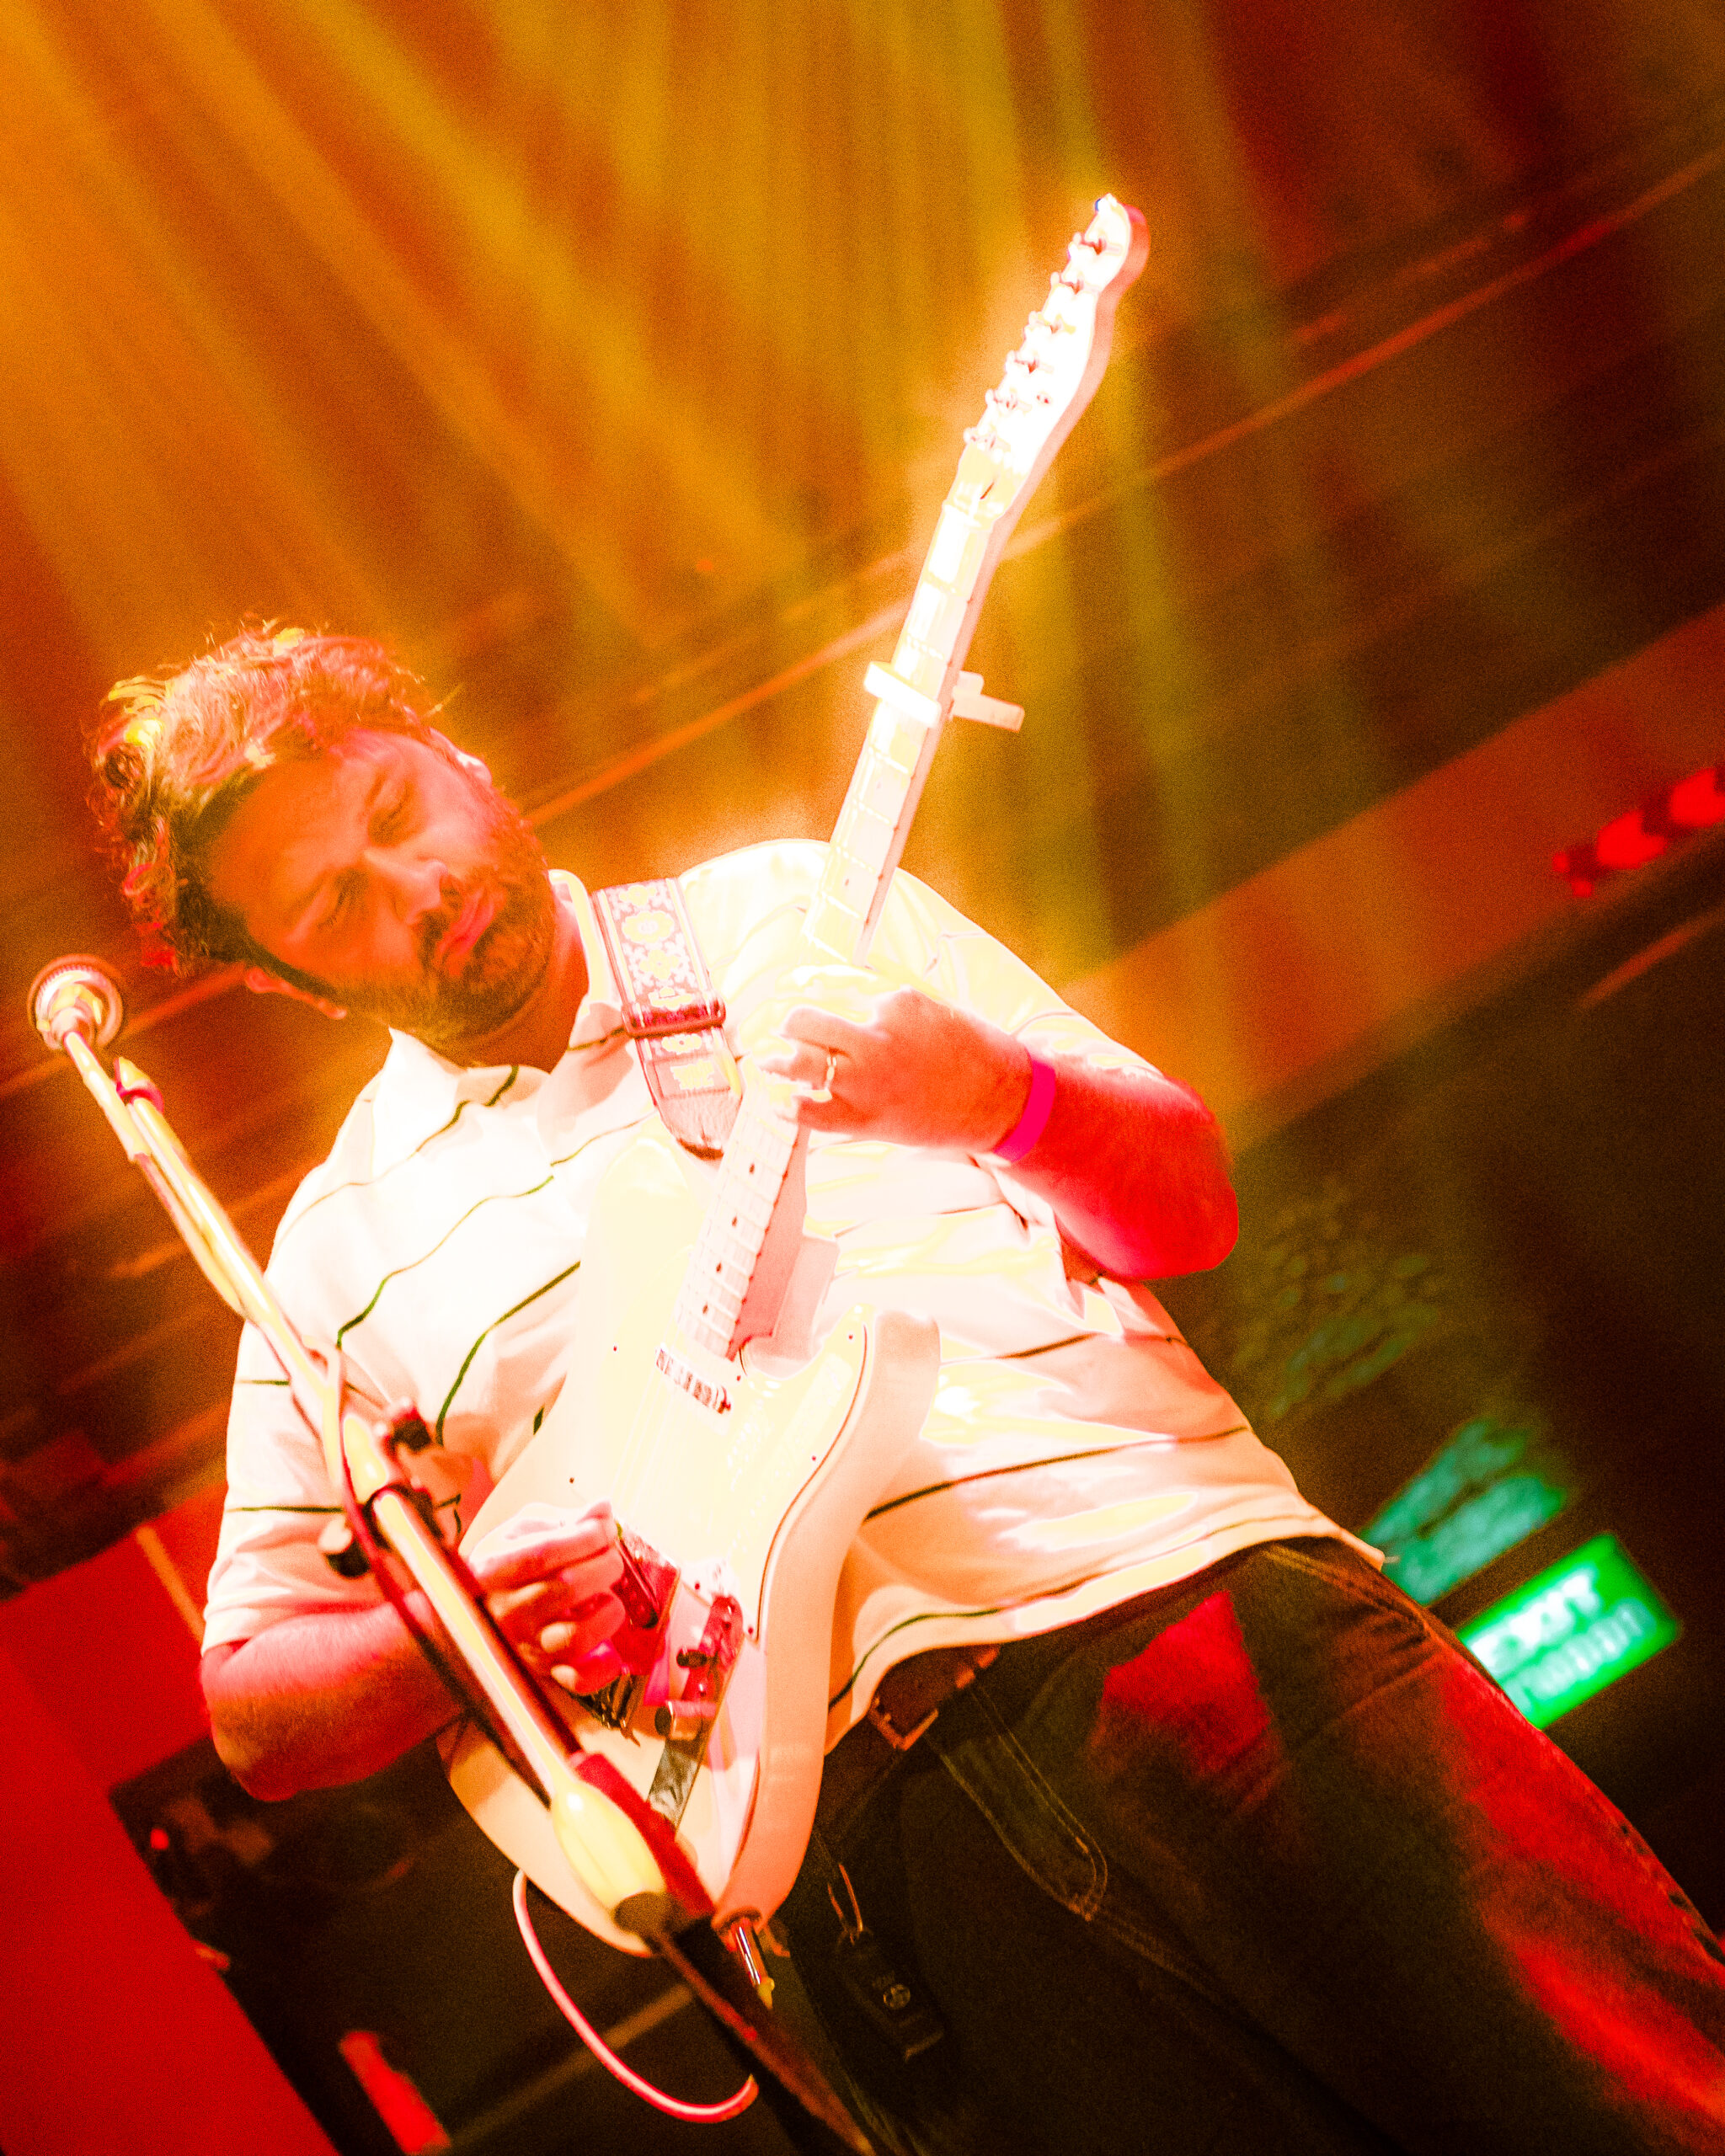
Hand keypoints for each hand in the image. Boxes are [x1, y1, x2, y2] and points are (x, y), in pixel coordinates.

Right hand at [467, 1501, 629, 1694]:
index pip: (546, 1552)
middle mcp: (506, 1612)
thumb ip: (564, 1519)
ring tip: (607, 1597)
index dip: (586, 1537)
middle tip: (611, 1558)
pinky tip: (610, 1646)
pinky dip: (604, 1666)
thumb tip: (603, 1509)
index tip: (605, 1528)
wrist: (479, 1608)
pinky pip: (580, 1680)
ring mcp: (525, 1646)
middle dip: (604, 1565)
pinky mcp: (544, 1672)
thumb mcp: (523, 1530)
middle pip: (567, 1588)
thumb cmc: (507, 1566)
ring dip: (608, 1611)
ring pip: (577, 1636)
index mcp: (493, 1570)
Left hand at [751, 965, 1031, 1153]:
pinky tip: (782, 1101)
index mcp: (892, 1002)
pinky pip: (810, 1113)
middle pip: (802, 1020)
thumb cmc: (970, 1049)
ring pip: (798, 1063)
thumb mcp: (929, 1004)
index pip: (826, 984)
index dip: (799, 986)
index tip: (789, 989)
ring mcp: (869, 1080)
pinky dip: (789, 1107)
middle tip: (781, 1027)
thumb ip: (883, 992)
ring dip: (775, 1060)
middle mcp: (876, 1037)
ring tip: (769, 1060)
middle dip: (786, 1022)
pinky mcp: (868, 1119)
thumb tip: (838, 978)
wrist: (1001, 1098)